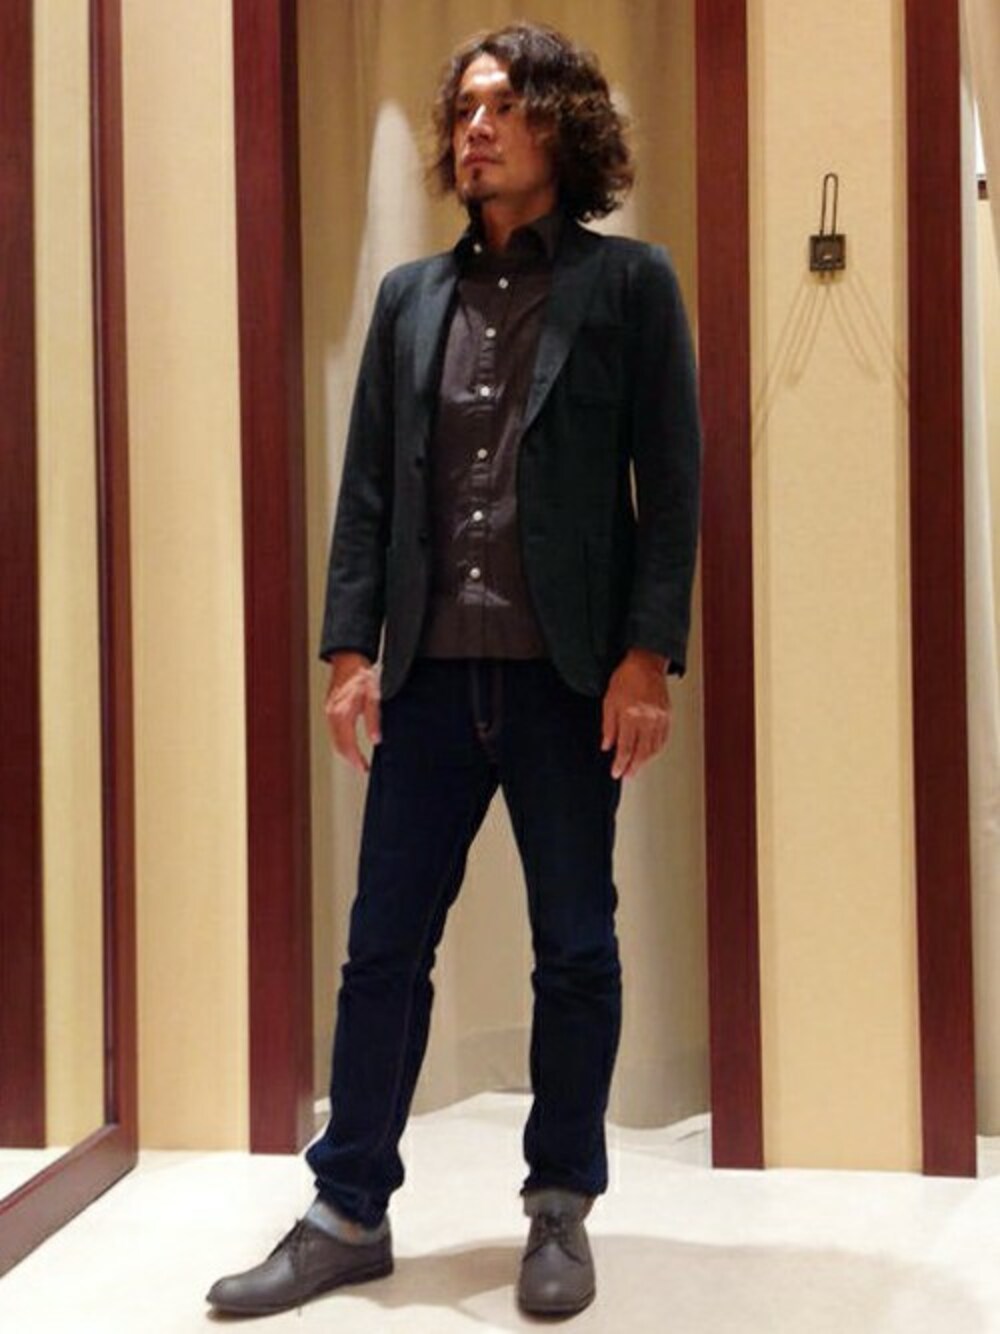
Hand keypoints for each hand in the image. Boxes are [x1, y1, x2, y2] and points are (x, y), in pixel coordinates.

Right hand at [324, 652, 380, 772]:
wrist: (348, 659)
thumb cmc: (361, 674)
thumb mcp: (373, 696)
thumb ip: (373, 720)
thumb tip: (375, 739)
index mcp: (343, 714)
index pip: (347, 744)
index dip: (356, 760)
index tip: (364, 769)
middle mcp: (333, 715)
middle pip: (339, 746)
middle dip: (350, 760)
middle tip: (362, 768)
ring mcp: (329, 712)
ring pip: (334, 740)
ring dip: (345, 752)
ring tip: (358, 760)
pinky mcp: (330, 709)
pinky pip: (333, 732)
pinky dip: (341, 742)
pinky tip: (349, 744)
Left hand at [601, 648, 671, 778]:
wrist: (646, 664)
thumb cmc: (626, 679)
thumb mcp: (609, 702)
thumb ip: (608, 726)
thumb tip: (607, 745)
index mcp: (630, 714)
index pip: (625, 747)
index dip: (620, 763)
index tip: (616, 772)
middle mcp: (647, 718)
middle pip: (641, 751)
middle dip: (633, 767)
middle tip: (627, 775)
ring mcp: (660, 718)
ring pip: (654, 747)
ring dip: (645, 761)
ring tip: (637, 767)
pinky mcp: (667, 715)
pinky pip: (663, 738)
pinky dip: (656, 749)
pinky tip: (650, 753)